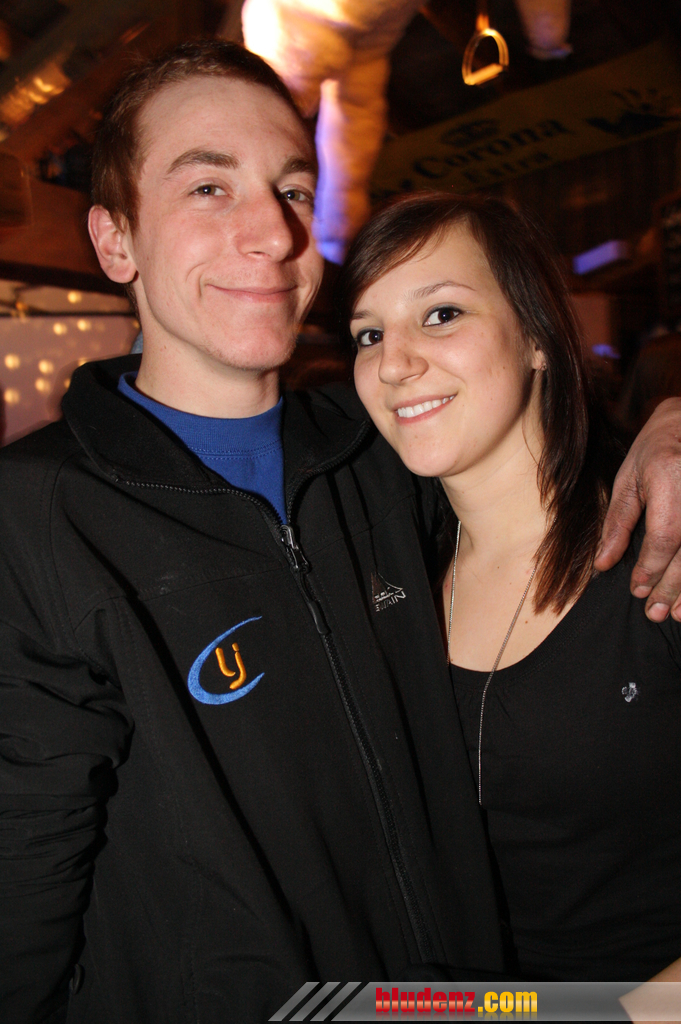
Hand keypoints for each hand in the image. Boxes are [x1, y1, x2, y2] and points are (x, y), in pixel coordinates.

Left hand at [595, 397, 680, 621]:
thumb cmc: (657, 450)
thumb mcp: (629, 480)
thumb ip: (618, 523)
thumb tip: (603, 564)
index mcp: (670, 479)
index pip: (664, 537)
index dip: (651, 568)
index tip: (638, 590)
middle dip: (671, 587)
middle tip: (656, 613)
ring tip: (677, 613)